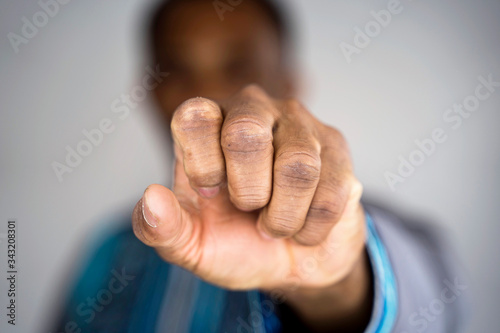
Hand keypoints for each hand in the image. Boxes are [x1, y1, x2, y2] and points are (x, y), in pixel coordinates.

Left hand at [132, 85, 370, 329]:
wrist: (292, 261)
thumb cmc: (236, 243)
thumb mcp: (191, 244)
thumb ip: (160, 228)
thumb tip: (151, 198)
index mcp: (207, 124)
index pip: (194, 115)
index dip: (202, 164)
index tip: (210, 194)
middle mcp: (252, 110)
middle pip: (245, 132)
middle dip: (247, 192)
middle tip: (249, 209)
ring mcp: (299, 124)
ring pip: (297, 165)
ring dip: (283, 217)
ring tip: (277, 225)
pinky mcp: (336, 147)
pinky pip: (332, 190)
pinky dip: (312, 228)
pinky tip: (305, 227)